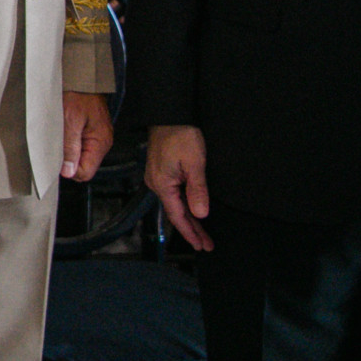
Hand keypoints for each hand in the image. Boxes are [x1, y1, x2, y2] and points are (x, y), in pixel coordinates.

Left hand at [61, 92, 113, 181]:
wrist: (83, 78)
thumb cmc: (78, 95)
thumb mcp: (70, 121)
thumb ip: (70, 147)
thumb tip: (68, 171)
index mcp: (100, 142)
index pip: (85, 172)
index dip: (69, 169)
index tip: (56, 159)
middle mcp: (102, 142)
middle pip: (83, 166)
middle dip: (68, 160)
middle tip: (57, 144)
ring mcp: (97, 137)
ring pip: (80, 156)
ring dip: (68, 150)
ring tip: (61, 135)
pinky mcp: (92, 131)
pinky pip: (80, 145)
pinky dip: (70, 142)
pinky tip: (64, 131)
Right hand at [145, 124, 213, 250]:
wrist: (170, 115)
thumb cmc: (180, 135)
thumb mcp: (195, 164)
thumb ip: (198, 191)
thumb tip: (201, 213)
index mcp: (162, 184)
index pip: (178, 216)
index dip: (191, 232)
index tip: (202, 244)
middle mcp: (155, 183)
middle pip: (175, 213)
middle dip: (191, 229)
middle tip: (205, 244)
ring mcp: (157, 177)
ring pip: (174, 204)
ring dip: (188, 218)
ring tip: (201, 232)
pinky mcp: (161, 171)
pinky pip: (172, 194)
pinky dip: (183, 206)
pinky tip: (191, 210)